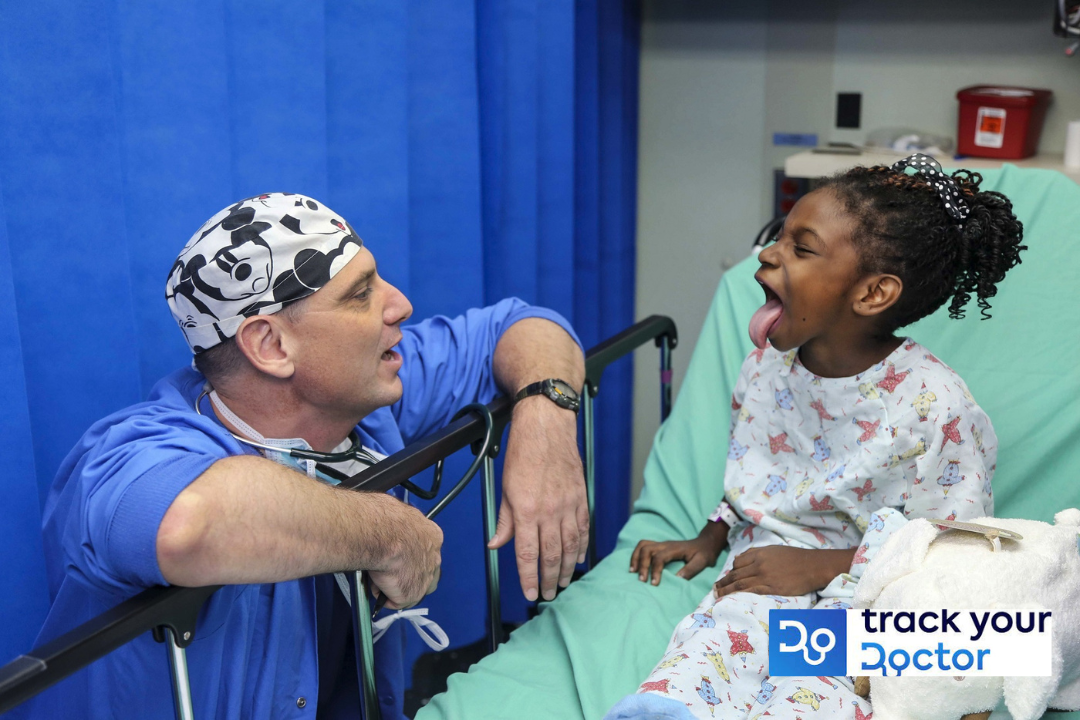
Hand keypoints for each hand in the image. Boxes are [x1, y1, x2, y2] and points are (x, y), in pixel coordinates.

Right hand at [368, 503, 443, 608]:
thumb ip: (398, 529)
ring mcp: (425, 577)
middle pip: (424, 571)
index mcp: (432, 535)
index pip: (426, 550)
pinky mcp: (412, 593)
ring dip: (396, 587)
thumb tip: (384, 531)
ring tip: (377, 580)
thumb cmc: (385, 519)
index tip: (397, 556)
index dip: (410, 555)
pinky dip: (385, 597)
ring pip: (412, 588)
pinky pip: (397, 601)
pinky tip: (375, 585)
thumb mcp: (396, 517)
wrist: (384, 533)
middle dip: (408, 574)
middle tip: (389, 572)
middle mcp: (434, 557)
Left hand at [488, 396, 588, 601]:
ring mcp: (568, 505)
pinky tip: (578, 558)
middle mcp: (549, 511)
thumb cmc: (522, 453)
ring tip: (563, 582)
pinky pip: (583, 528)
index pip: (528, 553)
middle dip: (549, 579)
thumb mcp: (505, 487)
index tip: (530, 593)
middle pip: (551, 555)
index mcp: (526, 510)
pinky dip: (582, 546)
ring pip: (570, 545)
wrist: (546, 427)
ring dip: (566, 567)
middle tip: (547, 594)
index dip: (529, 577)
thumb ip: (504, 520)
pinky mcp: (581, 497)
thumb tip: (497, 544)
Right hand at [630, 520, 728, 584]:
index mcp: (675, 548)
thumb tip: (677, 578)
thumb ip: (691, 570)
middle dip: (642, 564)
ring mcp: (661, 544)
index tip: (654, 584)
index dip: (655, 570)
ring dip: (636, 558)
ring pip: (642, 545)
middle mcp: (665, 544)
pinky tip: (635, 566)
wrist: (706, 543)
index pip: (660, 557)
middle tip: (642, 580)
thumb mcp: (702, 562)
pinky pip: (643, 546)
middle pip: (647, 549)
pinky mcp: (659, 546)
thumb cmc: (704, 554)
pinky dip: (637, 555)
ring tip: (633, 572)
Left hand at [713, 545, 855, 598]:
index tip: (727, 577)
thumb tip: (742, 560)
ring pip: (740, 583)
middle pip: (736, 573)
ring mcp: (765, 576)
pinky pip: (751, 591)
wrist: (812, 566)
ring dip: (726, 589)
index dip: (731, 571)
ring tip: (718, 594)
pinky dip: (739, 594)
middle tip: (715, 588)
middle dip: (723, 581)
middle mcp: (759, 564)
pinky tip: (733, 598)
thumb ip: (758, 554)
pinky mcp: (772, 587)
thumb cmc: (796, 558)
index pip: (738, 562)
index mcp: (760, 553)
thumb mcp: (775, 550)